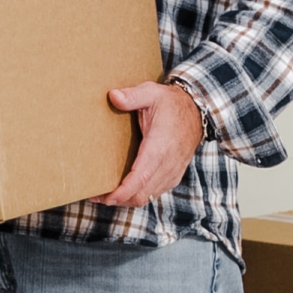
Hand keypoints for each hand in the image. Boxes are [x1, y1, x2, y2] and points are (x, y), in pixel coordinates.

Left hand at [101, 79, 205, 209]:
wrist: (197, 112)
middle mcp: (168, 164)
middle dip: (118, 199)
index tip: (106, 197)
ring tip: (104, 195)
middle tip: (95, 197)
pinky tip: (122, 191)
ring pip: (147, 196)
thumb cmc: (171, 104)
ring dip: (126, 200)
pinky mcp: (173, 176)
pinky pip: (153, 193)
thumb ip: (132, 96)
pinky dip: (137, 196)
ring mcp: (172, 172)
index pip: (140, 177)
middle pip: (141, 193)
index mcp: (160, 146)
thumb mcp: (152, 93)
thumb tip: (113, 96)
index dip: (123, 191)